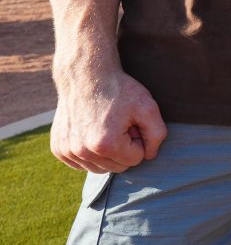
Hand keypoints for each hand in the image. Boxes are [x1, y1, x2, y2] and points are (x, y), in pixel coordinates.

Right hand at [51, 68, 165, 173]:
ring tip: (107, 128)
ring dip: (108, 153)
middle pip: (118, 167)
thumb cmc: (119, 90)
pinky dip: (91, 153)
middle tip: (121, 125)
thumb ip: (157, 135)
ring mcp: (67, 152)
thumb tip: (149, 156)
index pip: (136, 159)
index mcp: (106, 145)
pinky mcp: (58, 149)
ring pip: (100, 168)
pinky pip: (82, 164)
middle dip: (124, 148)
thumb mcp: (147, 107)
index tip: (133, 123)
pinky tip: (93, 133)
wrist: (85, 76)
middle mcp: (82, 152)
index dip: (139, 140)